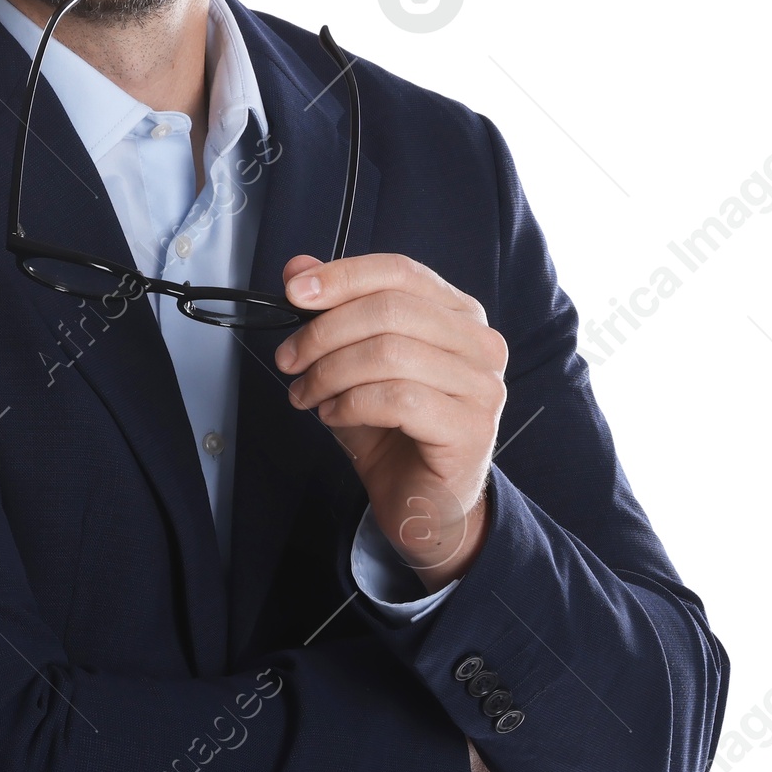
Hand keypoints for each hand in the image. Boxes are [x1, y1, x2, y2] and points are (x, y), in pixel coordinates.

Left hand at [273, 253, 507, 591]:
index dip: (342, 276)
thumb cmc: (391, 430)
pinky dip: (350, 404)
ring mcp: (482, 386)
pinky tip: (334, 415)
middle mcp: (480, 344)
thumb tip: (297, 268)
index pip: (399, 272)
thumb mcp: (351, 363)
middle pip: (391, 310)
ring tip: (308, 394)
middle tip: (289, 359)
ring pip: (390, 353)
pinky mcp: (471, 429)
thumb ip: (330, 313)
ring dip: (331, 373)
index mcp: (458, 314)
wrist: (420, 503)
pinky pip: (397, 398)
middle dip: (325, 332)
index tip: (293, 292)